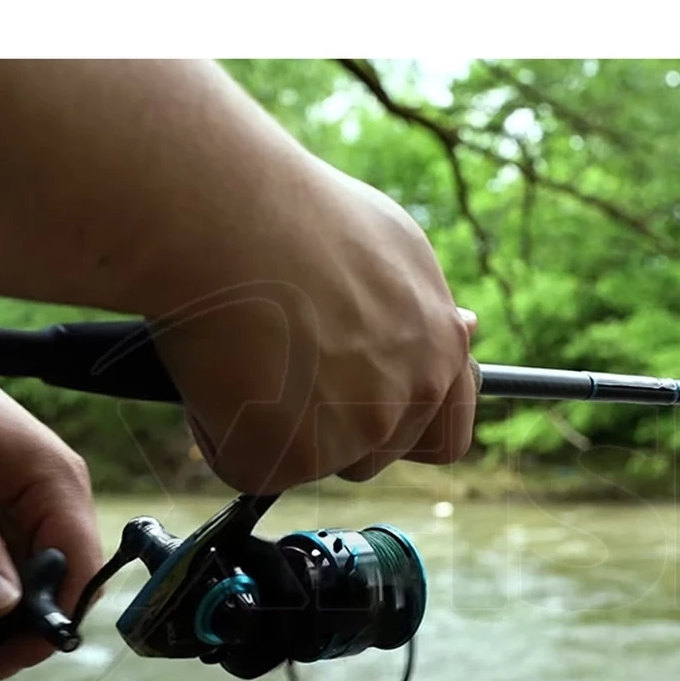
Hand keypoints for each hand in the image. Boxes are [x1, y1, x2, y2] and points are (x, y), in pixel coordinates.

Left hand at [0, 377, 103, 680]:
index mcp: (56, 481)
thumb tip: (2, 606)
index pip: (80, 566)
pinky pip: (18, 565)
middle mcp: (59, 496)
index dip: (51, 621)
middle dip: (24, 632)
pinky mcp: (16, 511)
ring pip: (41, 580)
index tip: (3, 660)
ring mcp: (40, 504)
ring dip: (9, 624)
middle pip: (64, 582)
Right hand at [151, 147, 479, 492]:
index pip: (446, 433)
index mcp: (441, 349)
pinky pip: (251, 465)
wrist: (225, 216)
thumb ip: (426, 308)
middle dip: (334, 427)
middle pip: (376, 453)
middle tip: (284, 366)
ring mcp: (356, 434)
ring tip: (245, 352)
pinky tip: (213, 371)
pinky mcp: (292, 458)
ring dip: (280, 429)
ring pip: (314, 461)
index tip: (371, 409)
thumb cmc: (298, 215)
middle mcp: (410, 397)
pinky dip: (223, 433)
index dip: (405, 427)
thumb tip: (465, 328)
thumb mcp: (395, 249)